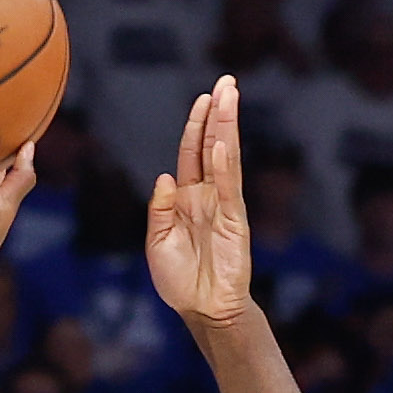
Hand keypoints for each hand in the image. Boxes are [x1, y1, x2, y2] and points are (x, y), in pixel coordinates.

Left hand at [145, 78, 256, 329]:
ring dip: (227, 127)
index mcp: (186, 198)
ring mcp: (223, 206)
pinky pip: (228, 189)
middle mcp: (207, 196)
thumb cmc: (180, 280)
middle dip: (219, 113)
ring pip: (225, 158)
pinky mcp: (234, 222)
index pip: (191, 152)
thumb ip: (159, 209)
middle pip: (213, 145)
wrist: (203, 310)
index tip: (204, 97)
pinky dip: (223, 167)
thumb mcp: (157, 242)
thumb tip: (164, 176)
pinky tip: (221, 145)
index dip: (196, 124)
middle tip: (227, 82)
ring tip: (231, 97)